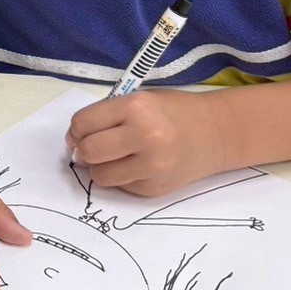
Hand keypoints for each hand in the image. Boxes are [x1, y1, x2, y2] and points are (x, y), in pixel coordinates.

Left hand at [66, 89, 229, 195]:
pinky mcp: (155, 188)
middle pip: (89, 151)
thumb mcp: (139, 100)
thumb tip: (73, 142)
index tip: (79, 133)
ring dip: (100, 167)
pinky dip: (122, 177)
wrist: (217, 133)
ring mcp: (152, 166)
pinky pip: (121, 187)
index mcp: (137, 108)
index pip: (84, 123)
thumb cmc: (173, 112)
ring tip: (115, 157)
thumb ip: (106, 116)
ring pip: (100, 175)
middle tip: (93, 147)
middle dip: (84, 150)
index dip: (76, 130)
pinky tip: (138, 165)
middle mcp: (145, 137)